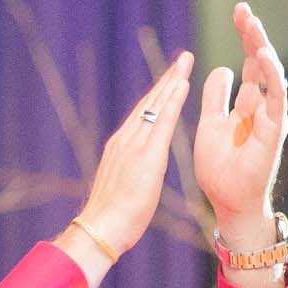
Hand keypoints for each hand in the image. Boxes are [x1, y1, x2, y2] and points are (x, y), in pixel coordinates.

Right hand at [69, 50, 195, 258]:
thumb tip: (134, 172)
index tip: (172, 78)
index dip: (158, 95)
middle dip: (166, 80)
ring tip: (185, 62)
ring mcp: (132, 146)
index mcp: (120, 148)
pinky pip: (161, 122)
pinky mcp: (145, 155)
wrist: (102, 229)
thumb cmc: (113, 218)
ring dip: (171, 82)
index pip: (143, 115)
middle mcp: (124, 141)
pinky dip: (171, 102)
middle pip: (148, 103)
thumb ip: (129, 172)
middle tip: (183, 58)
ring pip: (154, 106)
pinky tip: (182, 85)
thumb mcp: (122, 188)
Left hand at [194, 2, 287, 242]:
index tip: (238, 11)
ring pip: (271, 75)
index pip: (247, 62)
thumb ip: (215, 98)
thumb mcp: (210, 125)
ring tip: (253, 26)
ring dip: (262, 50)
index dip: (243, 38)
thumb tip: (220, 68)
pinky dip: (272, 77)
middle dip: (253, 35)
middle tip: (244, 9)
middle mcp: (261, 106)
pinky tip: (265, 58)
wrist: (228, 201)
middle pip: (260, 62)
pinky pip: (277, 98)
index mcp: (245, 104)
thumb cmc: (220, 167)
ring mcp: (270, 116)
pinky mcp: (274, 129)